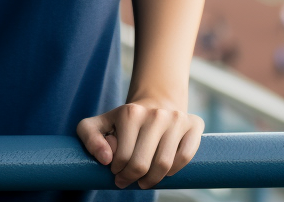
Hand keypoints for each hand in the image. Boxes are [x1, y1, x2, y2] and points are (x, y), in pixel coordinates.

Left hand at [77, 99, 203, 189]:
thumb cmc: (124, 122)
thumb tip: (105, 158)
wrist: (155, 103)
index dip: (118, 171)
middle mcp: (155, 113)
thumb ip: (89, 137)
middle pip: (144, 164)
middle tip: (129, 180)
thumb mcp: (99, 124)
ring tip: (144, 180)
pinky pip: (185, 157)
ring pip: (165, 164)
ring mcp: (177, 118)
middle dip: (133, 178)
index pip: (123, 158)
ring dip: (153, 180)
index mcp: (131, 112)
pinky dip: (174, 170)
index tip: (116, 171)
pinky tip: (165, 171)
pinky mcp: (194, 124)